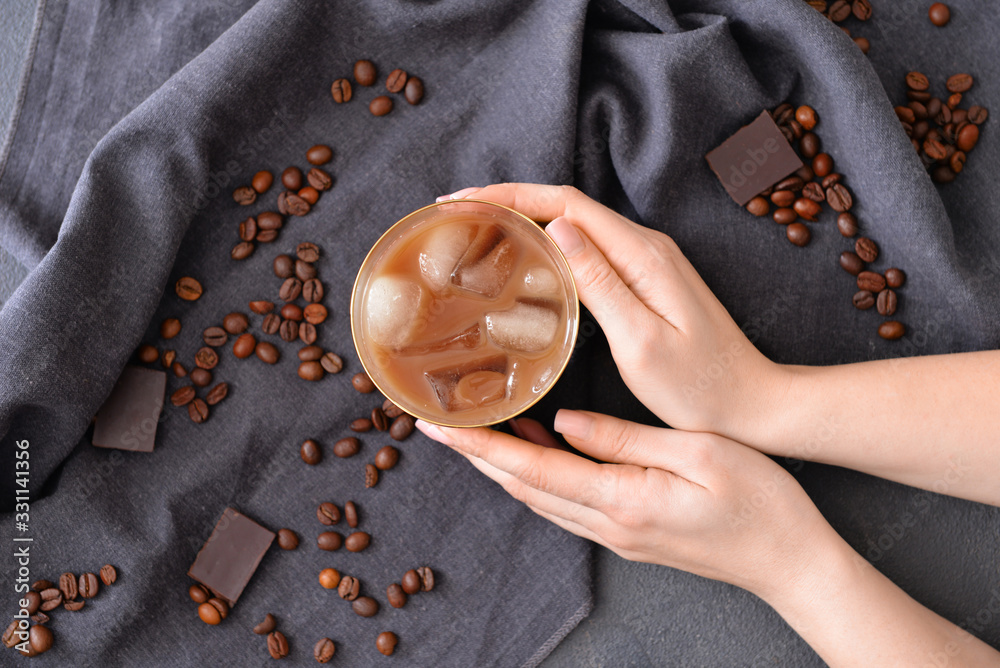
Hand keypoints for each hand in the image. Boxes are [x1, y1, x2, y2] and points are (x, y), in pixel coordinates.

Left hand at [417, 411, 836, 597]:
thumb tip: (564, 422)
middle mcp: (609, 525)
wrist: (792, 563)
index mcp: (624, 500)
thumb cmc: (760, 501)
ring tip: (475, 432)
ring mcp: (618, 536)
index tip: (440, 427)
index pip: (532, 470)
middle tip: (438, 426)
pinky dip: (538, 478)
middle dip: (476, 457)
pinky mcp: (630, 536)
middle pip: (524, 488)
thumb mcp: (699, 453)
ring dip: (503, 468)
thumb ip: (625, 439)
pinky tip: (538, 450)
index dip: (481, 448)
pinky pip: (567, 505)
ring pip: (540, 499)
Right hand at [440, 183, 784, 439]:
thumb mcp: (642, 340)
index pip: (566, 203)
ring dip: (525, 220)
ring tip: (477, 231)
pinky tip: (524, 261)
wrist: (749, 404)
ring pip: (574, 225)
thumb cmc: (698, 386)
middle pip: (566, 206)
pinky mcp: (643, 281)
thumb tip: (556, 227)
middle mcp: (645, 247)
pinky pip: (586, 249)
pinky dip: (547, 246)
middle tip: (457, 214)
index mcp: (642, 255)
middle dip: (509, 201)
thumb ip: (600, 282)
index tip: (464, 201)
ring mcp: (645, 262)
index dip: (511, 195)